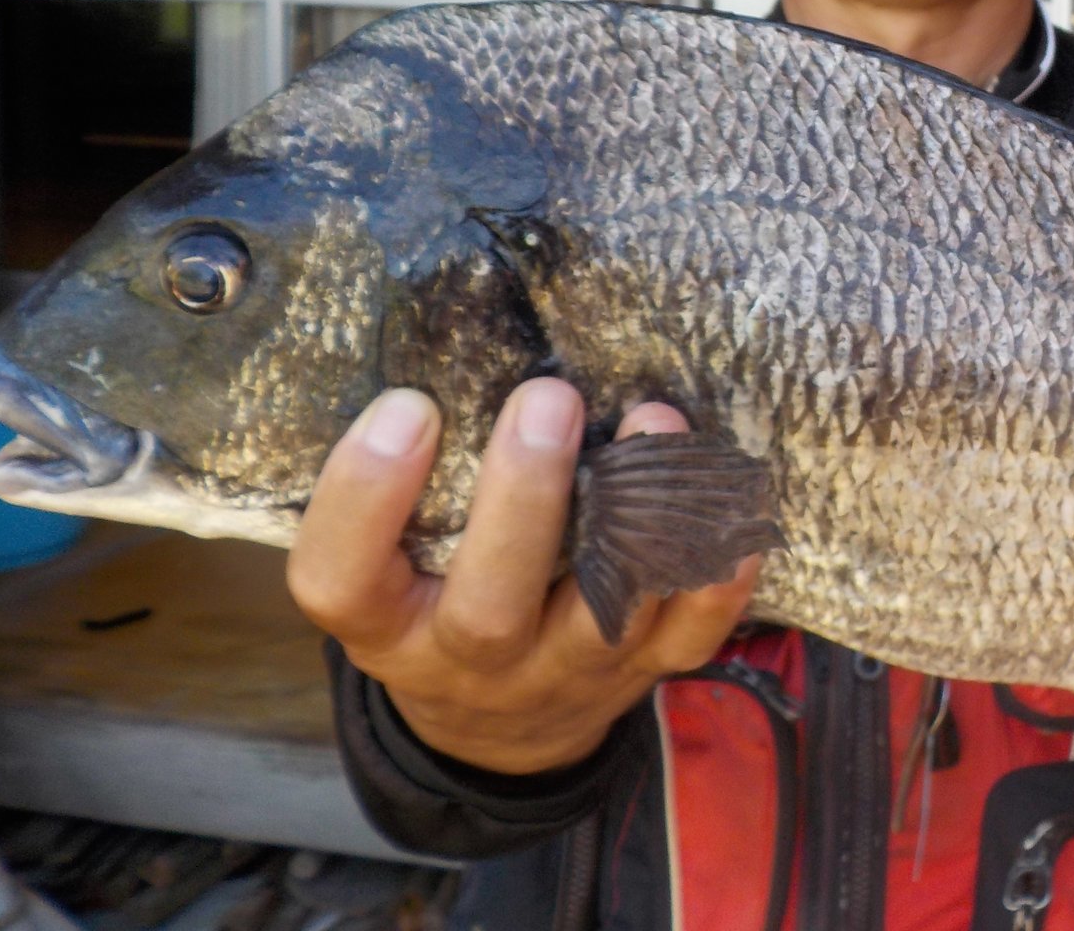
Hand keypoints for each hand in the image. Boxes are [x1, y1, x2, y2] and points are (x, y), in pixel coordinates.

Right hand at [287, 378, 759, 774]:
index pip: (340, 580)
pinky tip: (733, 522)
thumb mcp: (389, 561)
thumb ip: (408, 487)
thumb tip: (453, 345)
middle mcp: (468, 661)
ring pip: (600, 617)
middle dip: (522, 498)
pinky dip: (716, 585)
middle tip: (547, 397)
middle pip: (485, 606)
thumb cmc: (434, 599)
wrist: (497, 729)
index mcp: (384, 626)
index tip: (408, 406)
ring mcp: (561, 673)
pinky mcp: (639, 673)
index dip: (365, 497)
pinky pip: (686, 640)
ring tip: (653, 420)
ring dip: (636, 520)